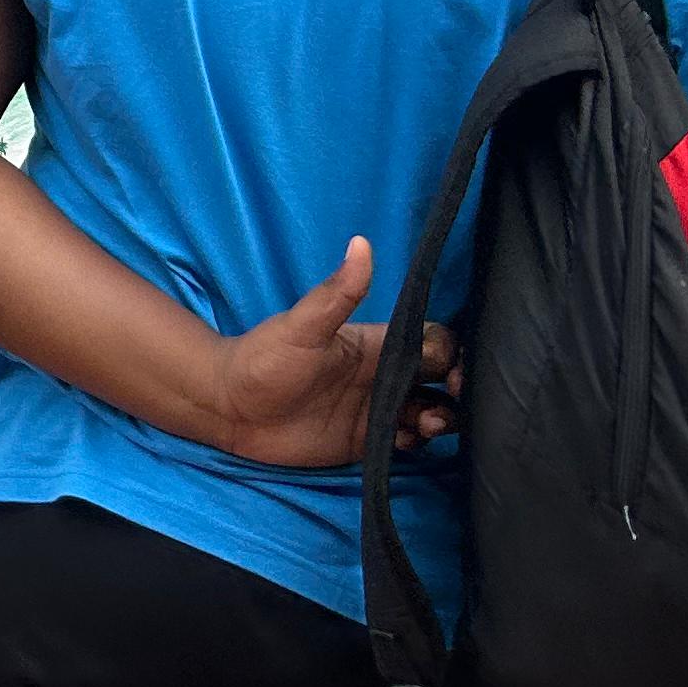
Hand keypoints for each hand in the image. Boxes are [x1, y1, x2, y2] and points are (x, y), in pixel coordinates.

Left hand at [190, 238, 460, 467]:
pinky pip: (407, 442)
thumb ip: (337, 293)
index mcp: (376, 344)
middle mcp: (384, 376)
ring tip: (426, 424)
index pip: (433, 344)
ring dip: (442, 419)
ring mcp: (377, 409)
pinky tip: (404, 442)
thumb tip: (361, 243)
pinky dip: (417, 443)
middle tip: (453, 400)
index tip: (452, 371)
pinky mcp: (366, 440)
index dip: (450, 354)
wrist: (227, 407)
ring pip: (432, 412)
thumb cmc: (262, 357)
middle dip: (460, 390)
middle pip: (444, 381)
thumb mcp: (301, 326)